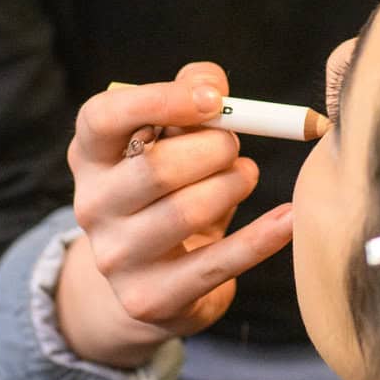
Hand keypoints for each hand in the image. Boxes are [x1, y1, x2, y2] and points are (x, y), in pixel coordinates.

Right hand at [59, 66, 294, 367]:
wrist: (150, 282)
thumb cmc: (168, 192)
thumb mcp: (171, 142)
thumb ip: (191, 99)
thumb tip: (211, 80)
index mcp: (90, 156)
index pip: (103, 118)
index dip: (160, 101)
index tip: (214, 99)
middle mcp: (91, 206)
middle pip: (156, 168)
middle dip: (214, 150)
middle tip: (236, 148)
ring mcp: (116, 257)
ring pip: (188, 212)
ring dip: (233, 186)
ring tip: (244, 177)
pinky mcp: (148, 299)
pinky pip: (216, 263)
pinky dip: (261, 237)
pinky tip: (289, 219)